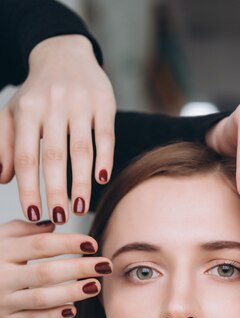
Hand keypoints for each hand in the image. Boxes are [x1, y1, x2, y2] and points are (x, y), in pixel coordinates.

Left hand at [0, 35, 115, 223]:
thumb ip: (3, 145)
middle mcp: (52, 105)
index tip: (33, 213)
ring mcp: (80, 104)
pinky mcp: (104, 104)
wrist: (64, 54)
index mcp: (27, 110)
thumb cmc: (37, 94)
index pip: (25, 155)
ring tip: (79, 209)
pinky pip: (105, 136)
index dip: (28, 187)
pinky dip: (104, 159)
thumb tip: (2, 179)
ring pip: (80, 150)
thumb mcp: (13, 113)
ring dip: (81, 183)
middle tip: (58, 218)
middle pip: (53, 156)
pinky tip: (102, 180)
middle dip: (55, 191)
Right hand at [0, 219, 110, 317]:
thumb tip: (53, 223)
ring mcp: (4, 300)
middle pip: (45, 272)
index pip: (40, 245)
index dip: (68, 243)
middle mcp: (2, 276)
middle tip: (104, 265)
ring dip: (71, 293)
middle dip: (78, 268)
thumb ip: (23, 230)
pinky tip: (73, 309)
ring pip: (42, 298)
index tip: (91, 243)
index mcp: (2, 251)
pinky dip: (54, 315)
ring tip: (95, 286)